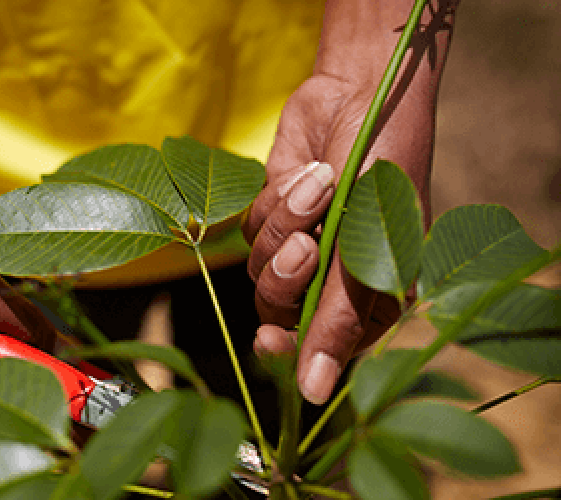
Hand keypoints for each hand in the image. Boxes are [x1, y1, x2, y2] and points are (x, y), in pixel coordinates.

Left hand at [243, 72, 432, 404]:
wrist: (364, 92)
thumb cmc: (384, 166)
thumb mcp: (365, 246)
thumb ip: (336, 320)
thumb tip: (315, 393)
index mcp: (368, 298)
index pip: (317, 347)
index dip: (289, 346)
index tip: (271, 336)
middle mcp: (332, 278)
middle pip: (277, 309)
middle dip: (286, 274)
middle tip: (306, 243)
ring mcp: (302, 243)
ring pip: (258, 267)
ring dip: (283, 224)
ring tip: (319, 184)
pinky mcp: (275, 214)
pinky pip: (248, 230)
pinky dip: (272, 201)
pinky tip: (304, 171)